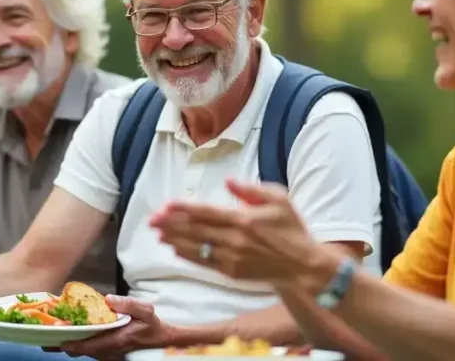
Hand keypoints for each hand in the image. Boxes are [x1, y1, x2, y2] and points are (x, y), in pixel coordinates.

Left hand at [59, 295, 174, 359]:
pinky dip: (74, 340)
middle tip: (46, 331)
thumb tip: (108, 299)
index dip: (71, 342)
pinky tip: (65, 330)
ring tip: (50, 329)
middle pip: (78, 350)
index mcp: (116, 340)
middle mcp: (107, 350)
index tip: (57, 336)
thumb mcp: (145, 310)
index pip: (88, 346)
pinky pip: (84, 347)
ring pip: (79, 350)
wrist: (157, 338)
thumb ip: (128, 304)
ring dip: (65, 342)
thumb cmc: (150, 324)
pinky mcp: (102, 350)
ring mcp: (104, 352)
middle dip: (61, 343)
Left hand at [149, 178, 320, 282]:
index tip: (166, 205)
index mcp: (245, 219)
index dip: (184, 209)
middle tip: (152, 219)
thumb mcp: (279, 200)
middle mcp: (235, 240)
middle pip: (196, 230)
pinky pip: (204, 262)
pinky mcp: (232, 272)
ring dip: (174, 239)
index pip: (207, 213)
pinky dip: (187, 255)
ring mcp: (232, 258)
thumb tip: (228, 182)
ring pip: (196, 247)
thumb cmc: (292, 229)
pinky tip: (175, 248)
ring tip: (157, 232)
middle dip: (171, 224)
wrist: (302, 267)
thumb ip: (252, 190)